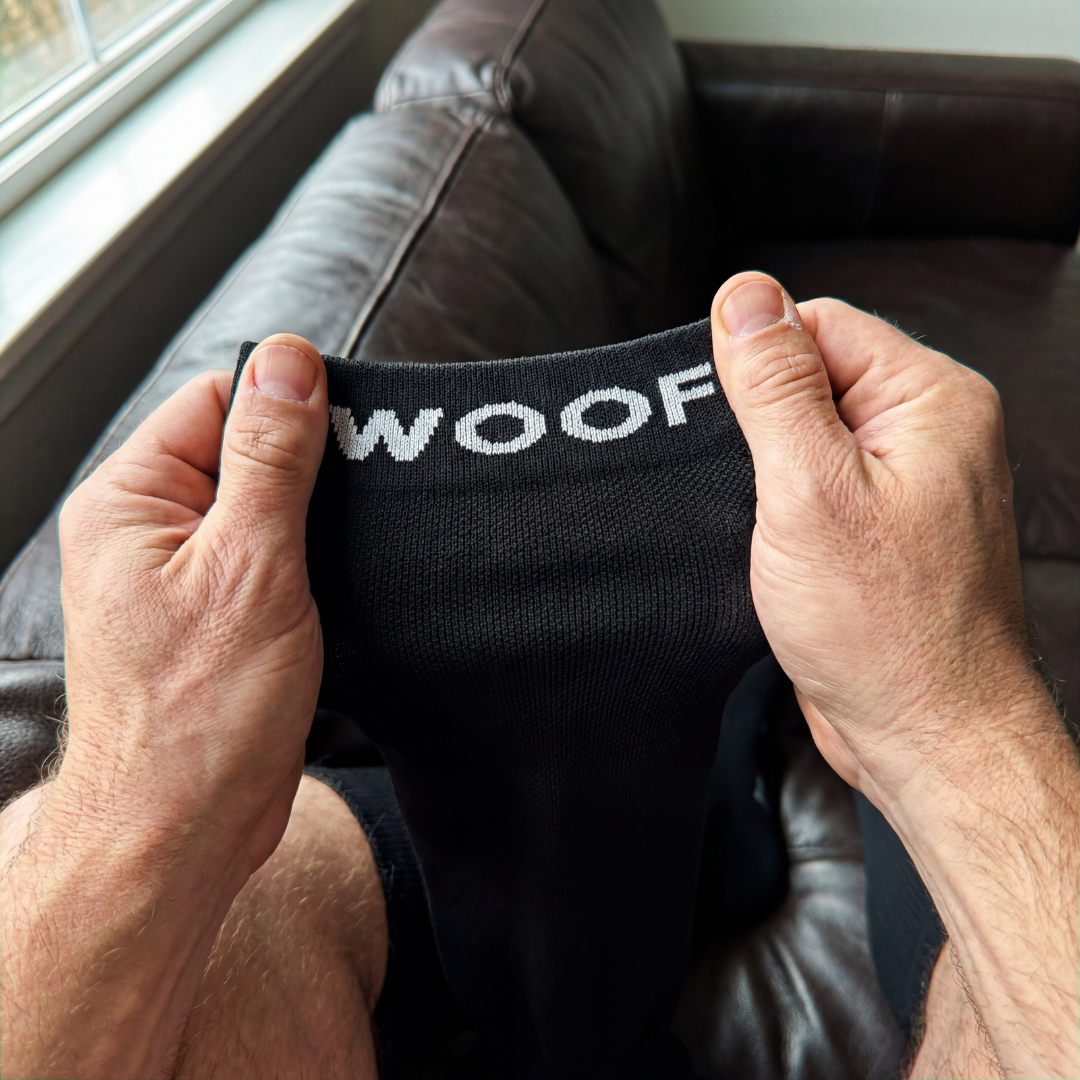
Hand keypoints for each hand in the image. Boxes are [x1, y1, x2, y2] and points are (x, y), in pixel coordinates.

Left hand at [1, 333, 328, 1077]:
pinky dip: (312, 565)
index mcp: (132, 500)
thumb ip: (270, 457)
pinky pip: (273, 558)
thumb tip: (289, 360)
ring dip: (315, 525)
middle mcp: (148, 530)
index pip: (217, 401)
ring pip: (267, 509)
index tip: (343, 442)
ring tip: (338, 564)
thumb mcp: (250, 566)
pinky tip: (337, 588)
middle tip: (348, 516)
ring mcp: (183, 574)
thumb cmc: (198, 715)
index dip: (287, 411)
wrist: (184, 829)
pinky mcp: (219, 614)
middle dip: (308, 474)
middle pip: (244, 452)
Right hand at [710, 273, 1076, 1077]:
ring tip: (769, 529)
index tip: (728, 424)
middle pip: (813, 378)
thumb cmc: (887, 632)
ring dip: (769, 476)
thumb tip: (746, 296)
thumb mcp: (808, 491)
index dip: (757, 366)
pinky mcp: (885, 528)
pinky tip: (776, 549)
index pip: (819, 325)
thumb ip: (775, 386)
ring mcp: (911, 482)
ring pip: (809, 437)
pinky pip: (819, 486)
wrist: (927, 735)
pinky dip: (783, 510)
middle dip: (759, 428)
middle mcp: (931, 432)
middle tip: (754, 492)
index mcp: (930, 399)